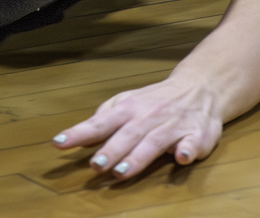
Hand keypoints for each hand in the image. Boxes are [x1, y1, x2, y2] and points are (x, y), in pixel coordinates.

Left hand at [51, 78, 224, 179]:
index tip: (58, 142)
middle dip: (111, 150)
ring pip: (153, 141)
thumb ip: (105, 117)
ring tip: (122, 172)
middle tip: (95, 166)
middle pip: (127, 134)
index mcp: (129, 108)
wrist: (200, 87)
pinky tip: (181, 158)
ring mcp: (172, 125)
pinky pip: (192, 143)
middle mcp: (148, 116)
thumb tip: (79, 137)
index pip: (100, 122)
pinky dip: (187, 150)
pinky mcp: (196, 134)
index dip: (80, 133)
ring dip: (138, 156)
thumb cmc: (156, 100)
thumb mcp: (128, 102)